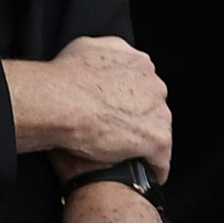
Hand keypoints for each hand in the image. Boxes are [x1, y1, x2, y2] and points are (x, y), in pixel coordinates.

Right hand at [6, 35, 171, 173]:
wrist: (62, 102)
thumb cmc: (65, 77)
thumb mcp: (85, 47)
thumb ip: (105, 51)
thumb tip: (105, 57)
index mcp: (139, 63)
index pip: (141, 81)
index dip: (127, 97)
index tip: (116, 107)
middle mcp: (155, 85)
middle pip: (152, 104)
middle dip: (138, 116)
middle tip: (116, 132)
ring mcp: (158, 112)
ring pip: (158, 129)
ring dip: (145, 141)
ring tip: (130, 157)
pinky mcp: (156, 139)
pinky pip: (161, 157)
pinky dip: (155, 167)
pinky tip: (147, 175)